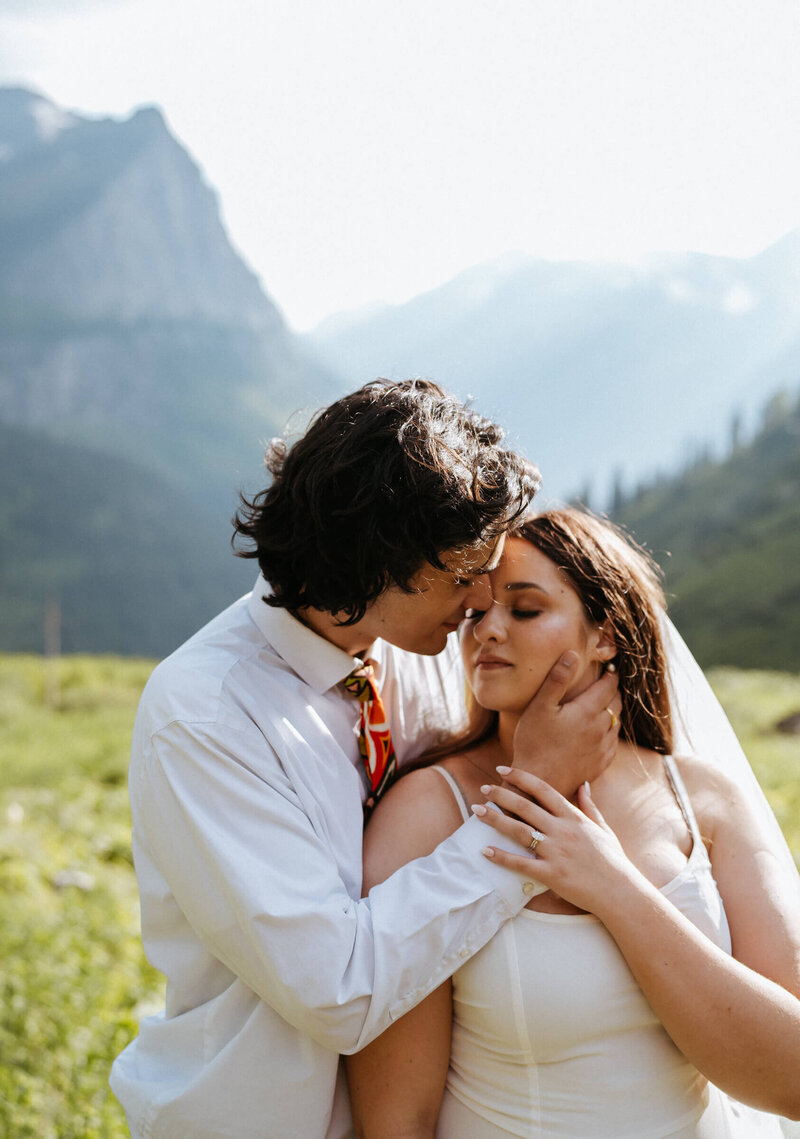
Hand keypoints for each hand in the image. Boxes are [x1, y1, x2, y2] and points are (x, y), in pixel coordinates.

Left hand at [474, 769, 635, 915]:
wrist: (621, 892)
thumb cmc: (613, 860)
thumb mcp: (603, 828)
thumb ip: (589, 806)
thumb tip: (584, 784)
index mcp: (574, 817)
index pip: (543, 790)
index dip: (521, 777)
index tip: (502, 770)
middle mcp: (563, 831)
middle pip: (526, 806)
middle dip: (502, 795)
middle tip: (484, 789)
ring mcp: (556, 852)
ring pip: (519, 831)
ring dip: (495, 819)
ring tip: (477, 811)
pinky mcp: (551, 874)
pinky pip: (521, 864)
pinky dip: (502, 857)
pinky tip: (485, 850)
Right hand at [512, 653, 620, 796]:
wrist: (539, 782)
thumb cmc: (534, 742)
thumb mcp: (540, 706)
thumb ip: (557, 678)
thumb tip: (573, 654)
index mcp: (588, 711)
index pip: (609, 686)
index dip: (611, 675)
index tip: (610, 668)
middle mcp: (601, 728)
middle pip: (616, 703)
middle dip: (613, 691)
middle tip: (608, 683)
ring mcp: (603, 748)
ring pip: (616, 723)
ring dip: (613, 712)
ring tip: (604, 705)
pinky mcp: (600, 764)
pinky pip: (613, 743)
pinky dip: (611, 733)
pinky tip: (601, 733)